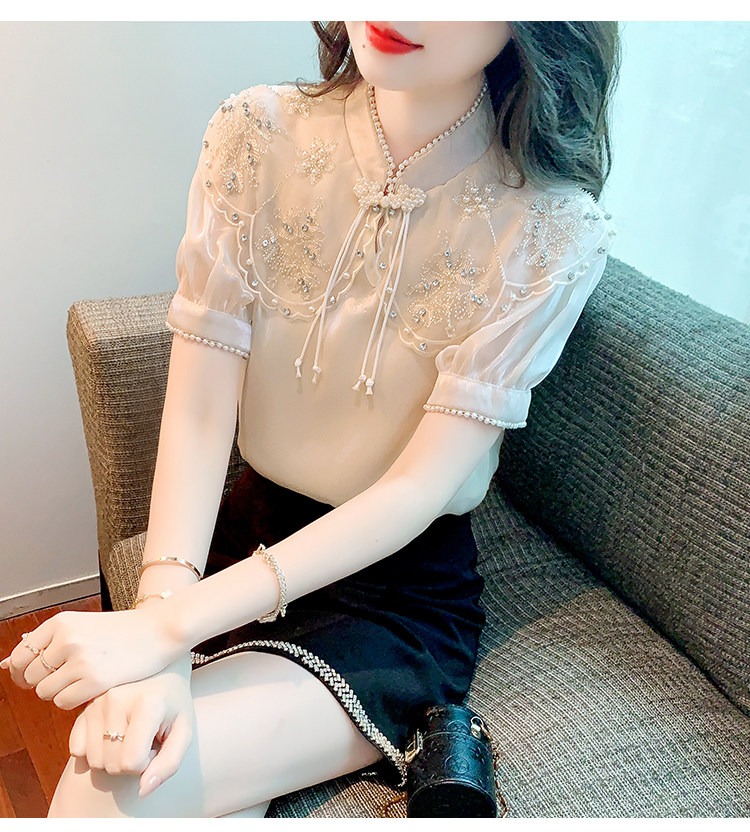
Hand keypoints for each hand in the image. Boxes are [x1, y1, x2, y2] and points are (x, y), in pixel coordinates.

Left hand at [0, 606, 184, 709]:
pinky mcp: (94, 680)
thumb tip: (5, 665)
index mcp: (61, 622)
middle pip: (30, 677)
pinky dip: (73, 700)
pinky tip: (90, 688)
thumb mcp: (83, 625)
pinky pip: (63, 702)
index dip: (23, 671)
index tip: (38, 675)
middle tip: (67, 678)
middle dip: (43, 683)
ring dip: (59, 692)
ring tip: (82, 681)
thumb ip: (48, 643)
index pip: (20, 656)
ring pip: (45, 692)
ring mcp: (80, 660)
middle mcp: (67, 639)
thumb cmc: (121, 631)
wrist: (159, 630)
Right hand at [68, 658, 194, 798]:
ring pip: (93, 760)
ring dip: (112, 757)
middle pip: (111, 764)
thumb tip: (144, 790)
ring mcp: (96, 701)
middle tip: (144, 738)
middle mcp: (116, 698)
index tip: (155, 744)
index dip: (146, 763)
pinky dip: (95, 749)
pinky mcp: (84, 706)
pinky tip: (112, 732)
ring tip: (130, 734)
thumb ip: (169, 763)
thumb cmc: (174, 702)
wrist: (160, 668)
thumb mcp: (183, 730)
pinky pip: (77, 749)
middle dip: (129, 762)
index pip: (132, 763)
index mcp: (146, 703)